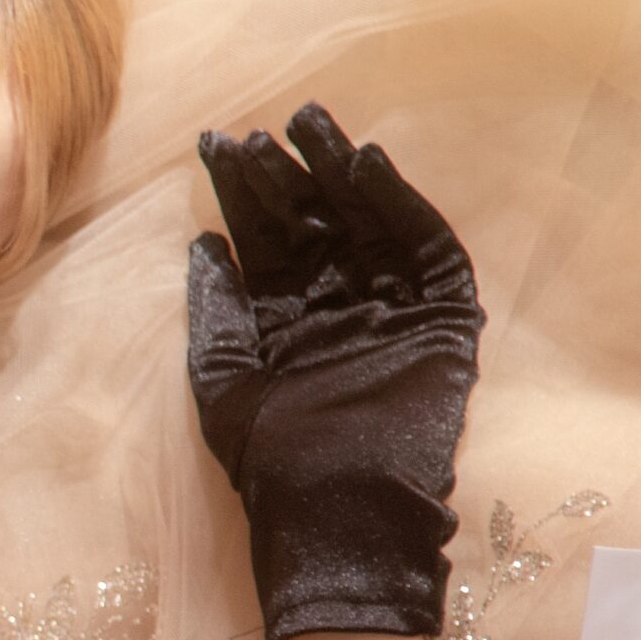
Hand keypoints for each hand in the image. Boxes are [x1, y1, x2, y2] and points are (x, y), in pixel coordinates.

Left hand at [187, 102, 484, 639]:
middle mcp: (337, 304)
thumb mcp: (222, 379)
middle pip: (313, 222)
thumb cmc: (268, 460)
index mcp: (284, 318)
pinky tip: (365, 170)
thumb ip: (215, 311)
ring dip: (339, 174)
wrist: (332, 511)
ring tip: (312, 128)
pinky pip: (423, 251)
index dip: (241, 192)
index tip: (215, 144)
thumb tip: (201, 244)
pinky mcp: (438, 318)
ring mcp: (389, 308)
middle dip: (288, 174)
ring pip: (366, 223)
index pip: (263, 238)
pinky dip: (399, 207)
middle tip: (262, 129)